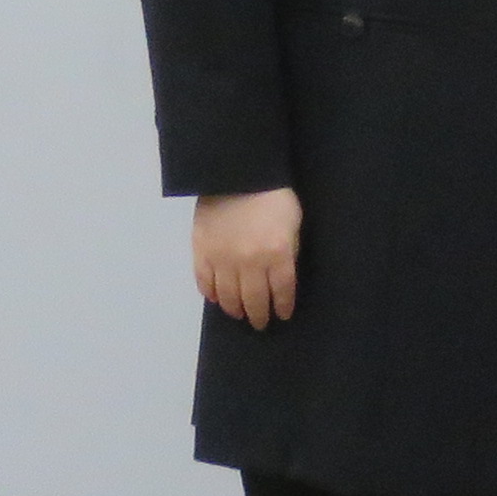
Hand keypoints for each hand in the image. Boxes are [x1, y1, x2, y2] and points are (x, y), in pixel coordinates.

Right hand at [194, 187, 301, 326]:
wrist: (238, 172)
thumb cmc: (273, 194)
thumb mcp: (294, 222)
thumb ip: (289, 250)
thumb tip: (282, 275)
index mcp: (277, 253)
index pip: (282, 291)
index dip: (282, 306)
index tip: (282, 315)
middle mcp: (250, 262)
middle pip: (255, 300)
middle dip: (259, 315)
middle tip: (260, 323)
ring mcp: (223, 259)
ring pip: (228, 297)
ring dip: (235, 309)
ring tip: (239, 314)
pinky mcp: (202, 251)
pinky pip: (204, 282)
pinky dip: (210, 293)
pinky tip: (216, 298)